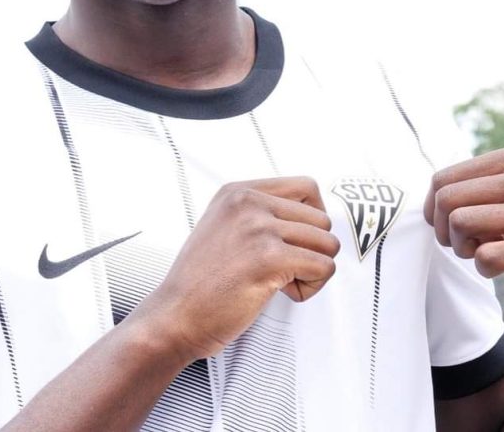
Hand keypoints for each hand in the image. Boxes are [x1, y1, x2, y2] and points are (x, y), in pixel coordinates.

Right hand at [135, 176, 339, 361]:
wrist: (176, 315)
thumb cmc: (201, 281)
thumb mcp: (223, 225)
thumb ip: (258, 213)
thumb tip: (306, 217)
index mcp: (238, 191)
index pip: (306, 187)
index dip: (314, 218)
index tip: (301, 240)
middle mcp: (248, 202)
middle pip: (321, 218)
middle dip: (314, 248)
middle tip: (288, 268)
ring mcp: (258, 228)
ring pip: (327, 243)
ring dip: (315, 269)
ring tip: (285, 281)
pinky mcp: (268, 259)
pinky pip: (323, 267)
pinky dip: (312, 287)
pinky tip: (284, 292)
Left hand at [424, 145, 503, 310]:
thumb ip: (473, 185)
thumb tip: (429, 202)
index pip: (442, 178)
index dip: (432, 208)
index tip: (443, 225)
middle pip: (447, 200)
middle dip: (443, 229)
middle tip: (460, 243)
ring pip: (461, 223)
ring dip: (461, 248)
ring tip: (478, 252)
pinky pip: (486, 256)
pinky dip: (482, 267)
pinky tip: (497, 266)